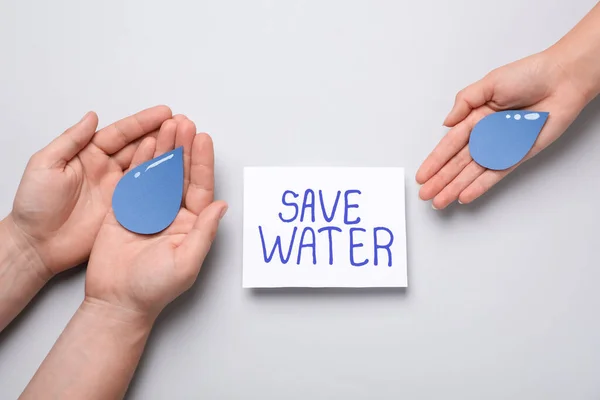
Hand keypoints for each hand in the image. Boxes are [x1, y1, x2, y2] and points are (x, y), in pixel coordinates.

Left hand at [5, 106, 173, 278]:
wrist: (36, 244)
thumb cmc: (34, 206)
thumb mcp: (45, 165)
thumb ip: (70, 140)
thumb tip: (92, 117)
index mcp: (89, 154)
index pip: (120, 134)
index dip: (142, 123)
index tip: (164, 113)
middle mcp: (107, 169)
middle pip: (139, 147)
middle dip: (162, 135)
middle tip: (184, 125)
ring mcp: (117, 190)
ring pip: (147, 168)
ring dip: (166, 155)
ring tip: (186, 143)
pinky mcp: (124, 209)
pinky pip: (146, 193)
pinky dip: (162, 183)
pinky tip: (176, 173)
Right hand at [84, 116, 227, 318]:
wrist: (116, 302)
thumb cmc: (153, 289)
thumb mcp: (186, 262)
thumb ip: (204, 232)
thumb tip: (222, 205)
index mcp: (190, 224)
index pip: (200, 187)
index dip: (202, 163)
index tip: (204, 139)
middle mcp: (172, 214)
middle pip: (180, 175)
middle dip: (183, 148)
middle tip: (184, 123)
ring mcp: (148, 210)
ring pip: (159, 174)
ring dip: (164, 149)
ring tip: (168, 124)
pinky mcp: (125, 210)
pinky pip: (134, 182)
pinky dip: (140, 162)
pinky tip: (146, 143)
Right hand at [416, 50, 590, 208]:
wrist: (562, 80)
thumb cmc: (529, 75)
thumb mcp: (489, 83)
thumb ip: (464, 102)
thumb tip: (446, 122)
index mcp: (475, 117)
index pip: (449, 144)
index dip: (434, 161)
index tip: (422, 176)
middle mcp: (485, 134)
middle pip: (457, 163)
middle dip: (440, 180)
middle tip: (426, 195)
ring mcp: (500, 147)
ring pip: (472, 173)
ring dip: (455, 187)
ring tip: (439, 201)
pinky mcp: (517, 155)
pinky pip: (495, 174)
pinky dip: (480, 186)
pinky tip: (465, 196)